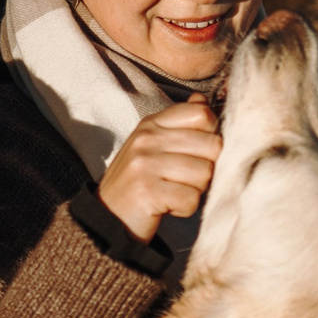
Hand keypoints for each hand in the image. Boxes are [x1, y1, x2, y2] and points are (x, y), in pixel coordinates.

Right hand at [98, 96, 221, 242]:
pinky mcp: (147, 192)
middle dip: (206, 168)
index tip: (196, 153)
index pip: (202, 114)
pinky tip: (167, 206)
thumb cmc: (139, 180)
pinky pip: (191, 199)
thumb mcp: (154, 144)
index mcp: (152, 124)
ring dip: (195, 191)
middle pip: (212, 145)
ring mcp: (145, 164)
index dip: (210, 136)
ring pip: (205, 174)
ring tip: (173, 192)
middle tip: (184, 179)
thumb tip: (204, 100)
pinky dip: (184, 209)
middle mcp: (147, 139)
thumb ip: (179, 123)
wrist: (106, 216)